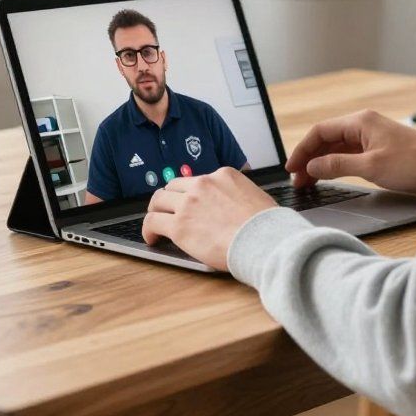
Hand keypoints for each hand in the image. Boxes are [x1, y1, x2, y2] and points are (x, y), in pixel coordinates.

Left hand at [142, 168, 275, 270]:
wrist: (263, 240)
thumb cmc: (266, 225)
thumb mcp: (255, 196)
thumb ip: (238, 195)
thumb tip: (235, 206)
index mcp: (223, 175)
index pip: (197, 180)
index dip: (190, 193)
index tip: (189, 204)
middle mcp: (203, 184)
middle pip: (174, 186)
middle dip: (169, 199)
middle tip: (167, 212)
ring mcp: (189, 204)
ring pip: (158, 201)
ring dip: (156, 212)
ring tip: (156, 224)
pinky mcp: (179, 226)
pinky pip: (152, 222)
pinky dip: (149, 230)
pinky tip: (152, 239)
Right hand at [286, 109, 415, 194]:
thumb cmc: (413, 164)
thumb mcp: (370, 167)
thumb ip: (338, 165)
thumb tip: (313, 166)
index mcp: (360, 122)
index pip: (320, 131)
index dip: (302, 150)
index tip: (291, 168)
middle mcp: (363, 124)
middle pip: (326, 138)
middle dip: (309, 158)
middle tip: (297, 180)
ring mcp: (371, 135)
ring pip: (337, 147)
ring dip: (321, 162)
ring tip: (308, 182)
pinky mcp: (377, 147)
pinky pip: (349, 153)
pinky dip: (335, 164)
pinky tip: (328, 176)